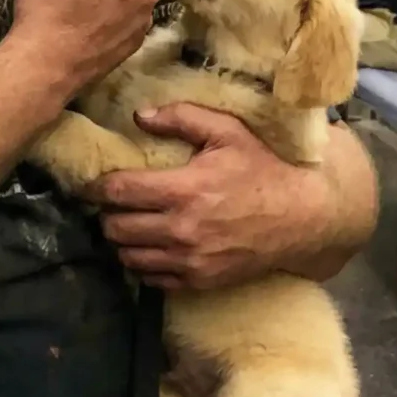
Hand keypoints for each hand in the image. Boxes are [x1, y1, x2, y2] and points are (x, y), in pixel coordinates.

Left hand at [86, 103, 328, 288]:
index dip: (97, 186)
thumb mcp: (228, 131)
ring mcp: (190, 260)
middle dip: (106, 214)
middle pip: (115, 228)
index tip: (93, 183)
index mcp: (184, 189)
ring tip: (128, 226)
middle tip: (112, 205)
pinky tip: (150, 248)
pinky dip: (143, 265)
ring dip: (122, 241)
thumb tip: (138, 116)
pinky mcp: (199, 281)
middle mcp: (181, 229)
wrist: (303, 217)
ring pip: (128, 257)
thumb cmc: (263, 168)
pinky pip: (151, 279)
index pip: (118, 191)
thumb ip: (182, 118)